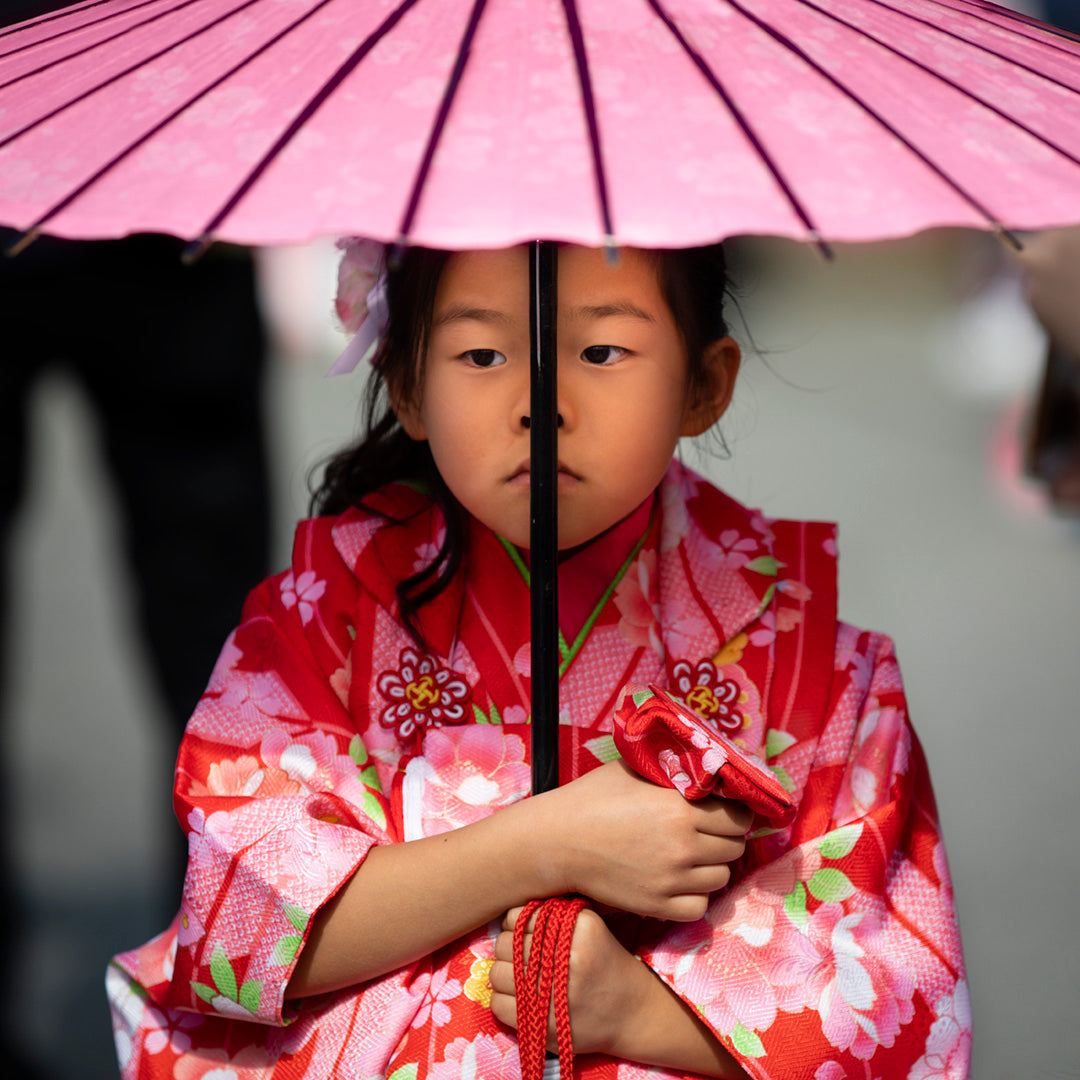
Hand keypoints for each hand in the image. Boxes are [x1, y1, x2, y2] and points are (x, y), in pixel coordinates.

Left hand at [490, 905, 745, 1076]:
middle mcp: (568, 956)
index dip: (517, 926)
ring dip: (505, 977)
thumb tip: (506, 916)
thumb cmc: (604, 963)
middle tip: (526, 960)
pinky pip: (500, 1006)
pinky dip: (505, 1003)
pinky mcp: (546, 1024)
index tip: (527, 936)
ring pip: (497, 974)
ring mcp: (555, 991)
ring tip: (522, 980)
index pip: (521, 917)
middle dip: (509, 951)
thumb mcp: (588, 928)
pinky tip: (523, 1001)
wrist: (633, 1012)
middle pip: (505, 944)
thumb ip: (552, 916)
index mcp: (579, 927)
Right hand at [531, 760, 751, 920]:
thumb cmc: (594, 797)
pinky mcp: (657, 905)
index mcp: (681, 807)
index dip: (734, 813)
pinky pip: (699, 906)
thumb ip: (674, 772)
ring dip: (711, 866)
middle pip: (735, 848)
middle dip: (726, 838)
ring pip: (722, 878)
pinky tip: (679, 880)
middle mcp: (683, 844)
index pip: (739, 817)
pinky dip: (695, 895)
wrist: (558, 840)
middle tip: (707, 831)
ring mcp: (672, 879)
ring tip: (690, 855)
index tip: (723, 811)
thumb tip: (707, 770)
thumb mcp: (636, 771)